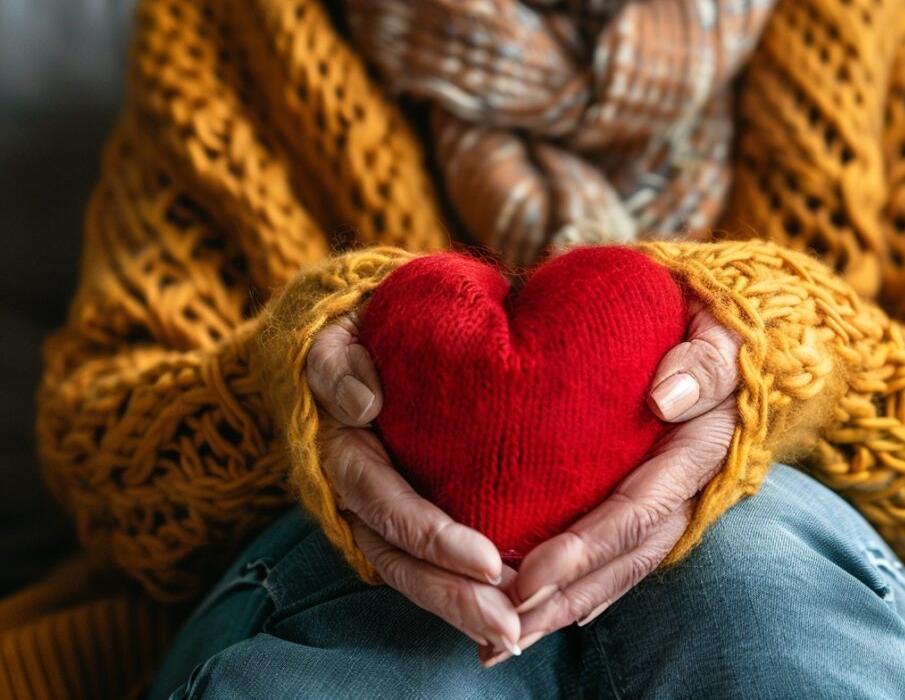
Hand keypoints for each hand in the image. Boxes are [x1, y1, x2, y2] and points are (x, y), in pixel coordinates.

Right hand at [307, 312, 521, 656]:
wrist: (361, 330)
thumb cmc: (361, 329)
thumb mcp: (334, 335)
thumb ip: (338, 363)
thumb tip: (362, 406)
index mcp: (339, 443)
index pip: (382, 500)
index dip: (429, 534)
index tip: (488, 561)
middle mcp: (351, 487)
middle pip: (396, 554)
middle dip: (450, 594)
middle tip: (509, 623)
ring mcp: (372, 507)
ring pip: (406, 569)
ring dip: (456, 606)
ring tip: (512, 634)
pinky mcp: (395, 515)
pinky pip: (419, 563)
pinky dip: (455, 593)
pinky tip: (501, 615)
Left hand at [482, 296, 740, 665]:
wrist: (727, 328)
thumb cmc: (715, 325)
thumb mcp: (720, 334)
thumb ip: (703, 363)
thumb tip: (664, 398)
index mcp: (700, 450)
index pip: (639, 510)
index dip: (586, 548)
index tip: (528, 576)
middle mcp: (686, 488)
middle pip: (625, 557)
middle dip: (565, 599)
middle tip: (502, 632)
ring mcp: (669, 500)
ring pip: (619, 567)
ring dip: (565, 607)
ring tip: (504, 642)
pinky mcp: (648, 499)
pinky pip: (617, 552)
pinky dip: (581, 589)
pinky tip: (537, 613)